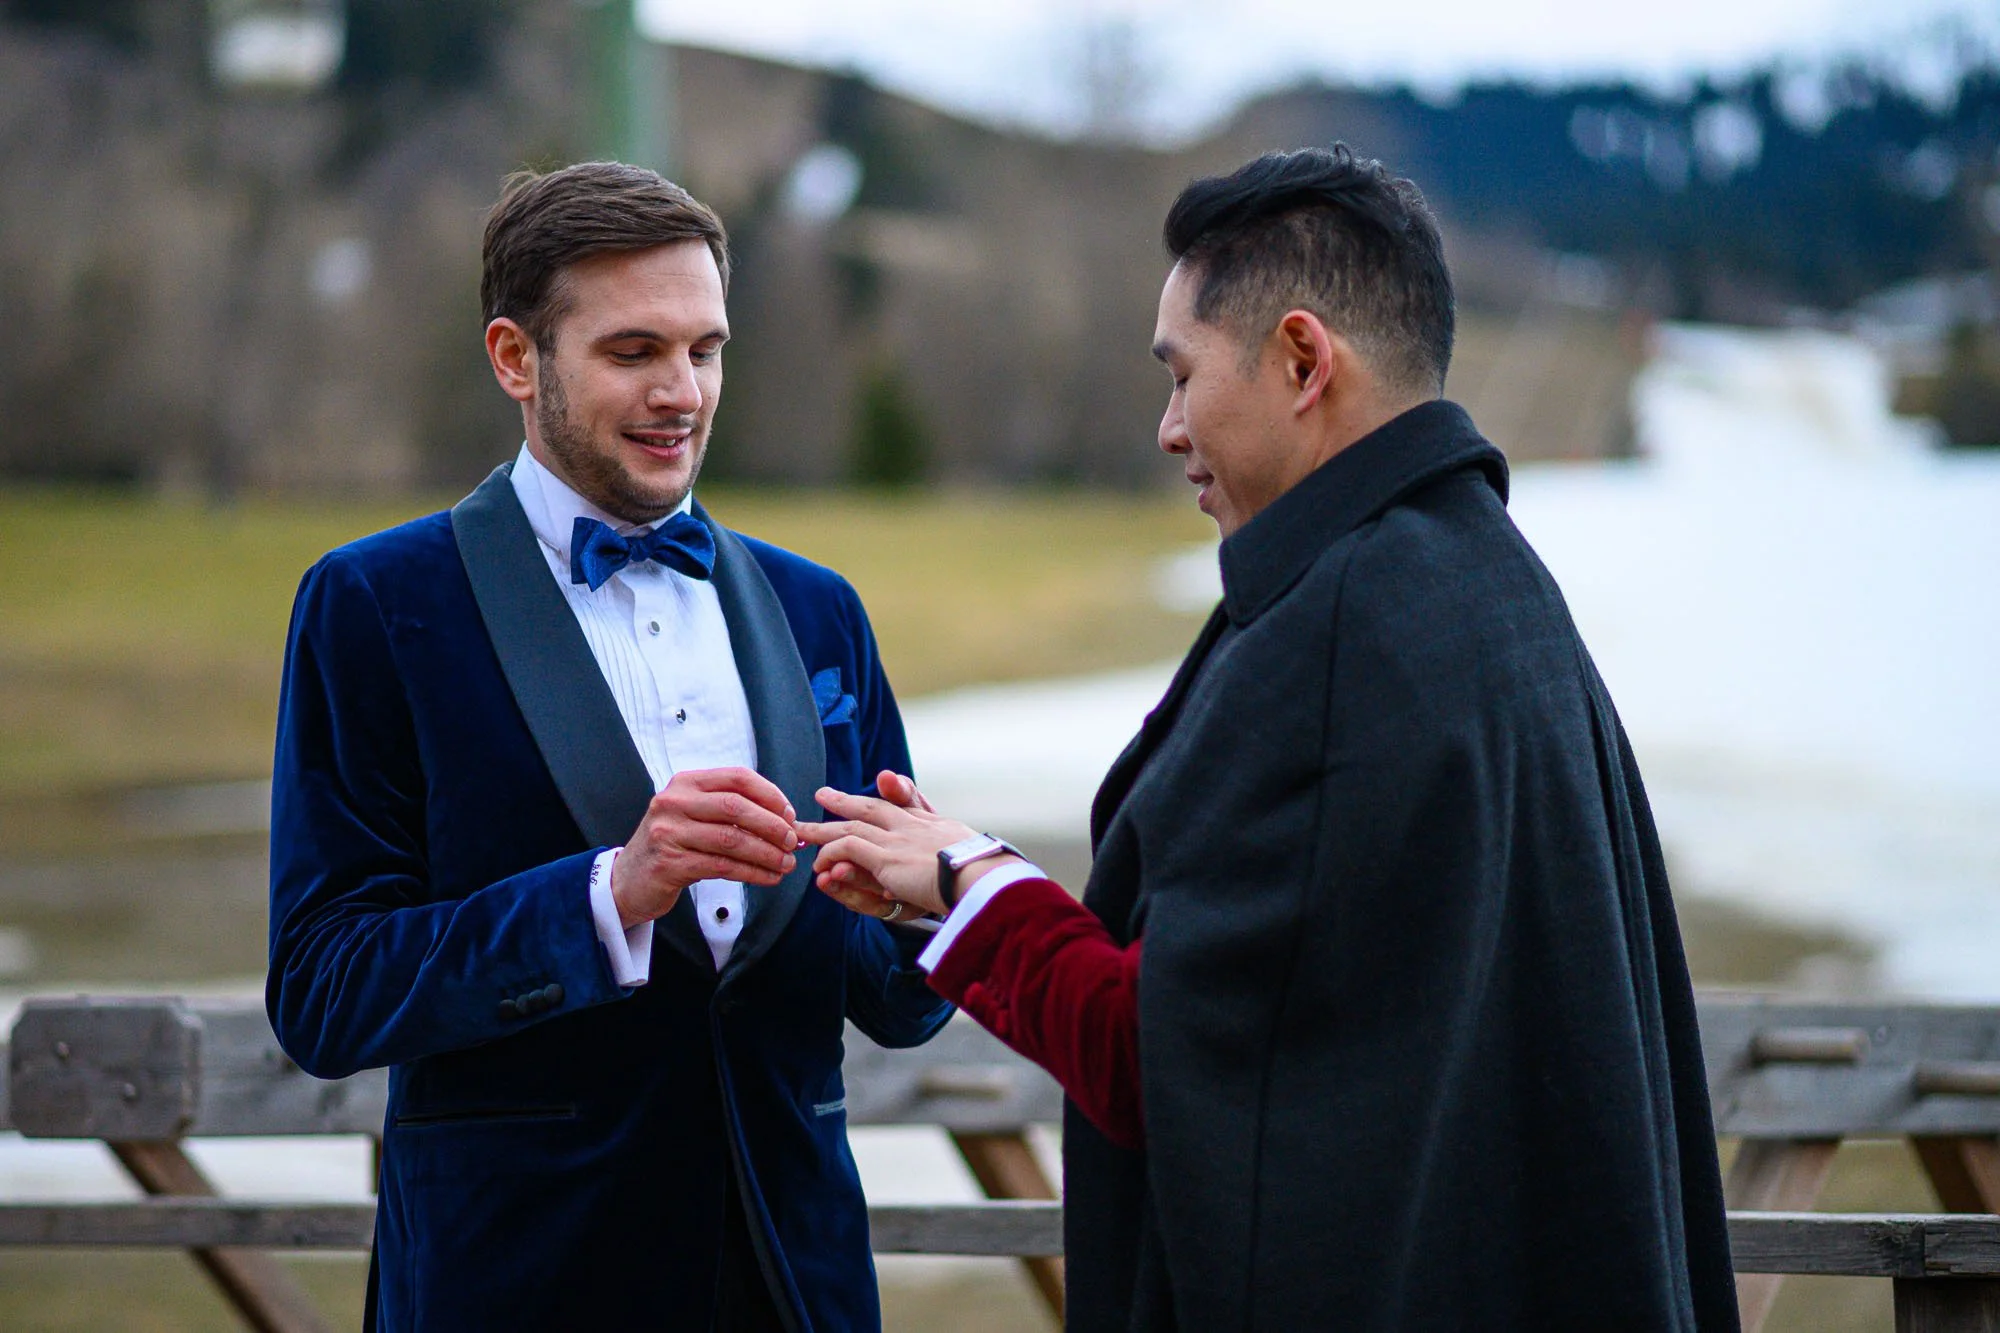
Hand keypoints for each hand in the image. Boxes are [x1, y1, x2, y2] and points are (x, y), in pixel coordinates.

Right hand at [612, 767, 798, 928]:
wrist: (627, 880)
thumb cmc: (672, 846)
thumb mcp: (695, 817)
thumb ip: (732, 813)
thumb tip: (786, 820)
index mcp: (686, 784)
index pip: (737, 778)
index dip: (770, 794)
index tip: (790, 814)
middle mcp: (674, 802)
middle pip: (736, 807)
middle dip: (772, 825)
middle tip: (792, 842)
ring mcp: (669, 832)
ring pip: (732, 839)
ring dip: (766, 853)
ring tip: (786, 864)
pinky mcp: (670, 863)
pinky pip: (722, 866)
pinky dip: (752, 872)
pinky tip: (768, 877)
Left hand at [795, 781, 999, 918]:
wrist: (984, 876)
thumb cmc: (989, 874)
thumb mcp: (980, 855)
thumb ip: (970, 852)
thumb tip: (975, 857)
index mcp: (938, 826)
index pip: (910, 804)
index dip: (893, 794)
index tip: (882, 782)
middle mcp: (915, 827)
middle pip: (873, 808)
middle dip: (847, 801)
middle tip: (823, 795)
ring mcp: (899, 840)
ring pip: (852, 826)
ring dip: (826, 829)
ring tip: (803, 830)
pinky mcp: (886, 858)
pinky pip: (849, 848)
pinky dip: (832, 852)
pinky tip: (820, 862)